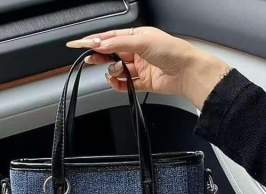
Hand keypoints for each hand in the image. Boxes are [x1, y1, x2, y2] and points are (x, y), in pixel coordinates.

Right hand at [66, 27, 228, 109]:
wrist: (187, 72)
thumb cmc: (171, 51)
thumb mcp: (142, 41)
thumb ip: (118, 44)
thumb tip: (100, 44)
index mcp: (137, 37)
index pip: (110, 38)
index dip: (94, 41)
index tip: (78, 44)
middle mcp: (137, 52)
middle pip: (112, 54)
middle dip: (100, 57)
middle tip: (90, 59)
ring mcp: (139, 68)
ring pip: (117, 70)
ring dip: (112, 72)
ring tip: (115, 72)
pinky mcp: (143, 82)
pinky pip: (125, 84)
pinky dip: (118, 84)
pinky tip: (115, 82)